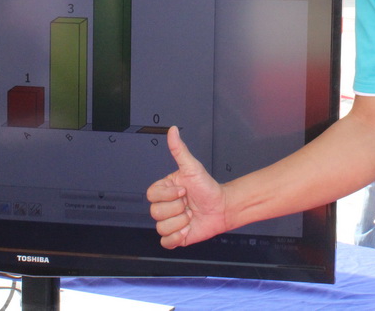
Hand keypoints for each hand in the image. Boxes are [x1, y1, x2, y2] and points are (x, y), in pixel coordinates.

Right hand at [146, 126, 228, 248]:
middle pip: (155, 212)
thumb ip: (179, 150)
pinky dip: (177, 237)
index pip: (152, 195)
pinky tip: (188, 229)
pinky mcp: (175, 237)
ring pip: (161, 227)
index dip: (168, 195)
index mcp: (164, 189)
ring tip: (191, 215)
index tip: (183, 191)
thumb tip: (172, 130)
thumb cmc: (208, 187)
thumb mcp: (193, 167)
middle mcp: (164, 206)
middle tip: (189, 203)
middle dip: (177, 209)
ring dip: (180, 222)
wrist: (222, 207)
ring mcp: (169, 222)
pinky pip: (165, 242)